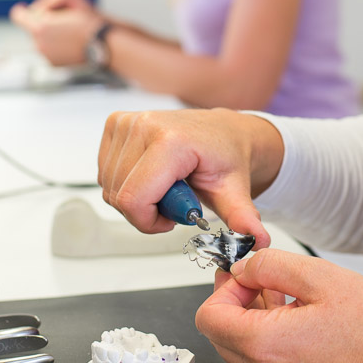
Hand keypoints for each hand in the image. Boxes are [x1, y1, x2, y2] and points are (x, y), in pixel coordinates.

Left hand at [9, 5, 102, 65]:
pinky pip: (51, 51)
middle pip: (33, 28)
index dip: (24, 11)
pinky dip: (58, 46)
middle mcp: (40, 45)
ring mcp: (47, 57)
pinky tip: (72, 42)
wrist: (105, 45)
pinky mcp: (55, 65)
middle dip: (45, 22)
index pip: (18, 16)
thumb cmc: (89, 21)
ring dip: (52, 35)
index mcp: (40, 28)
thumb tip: (40, 7)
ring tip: (71, 32)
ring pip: (42, 40)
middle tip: (64, 20)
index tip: (26, 10)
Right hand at [97, 108, 283, 244]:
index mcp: (171, 141)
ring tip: (166, 187)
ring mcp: (127, 122)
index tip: (172, 219)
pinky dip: (125, 182)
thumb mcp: (235, 191)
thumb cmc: (227, 156)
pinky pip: (105, 171)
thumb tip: (257, 240)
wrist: (224, 132)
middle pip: (119, 195)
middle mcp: (144, 125)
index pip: (134, 199)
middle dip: (145, 211)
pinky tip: (151, 175)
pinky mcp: (116, 123)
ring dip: (136, 197)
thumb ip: (242, 218)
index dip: (149, 221)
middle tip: (175, 201)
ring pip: (109, 185)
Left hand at [196, 248, 362, 362]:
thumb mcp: (318, 276)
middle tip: (262, 278)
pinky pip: (261, 359)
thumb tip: (241, 268)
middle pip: (219, 333)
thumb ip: (268, 266)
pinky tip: (294, 313)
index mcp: (266, 345)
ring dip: (250, 316)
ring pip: (239, 346)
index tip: (248, 274)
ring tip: (284, 293)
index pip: (208, 318)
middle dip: (234, 301)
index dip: (224, 288)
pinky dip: (266, 334)